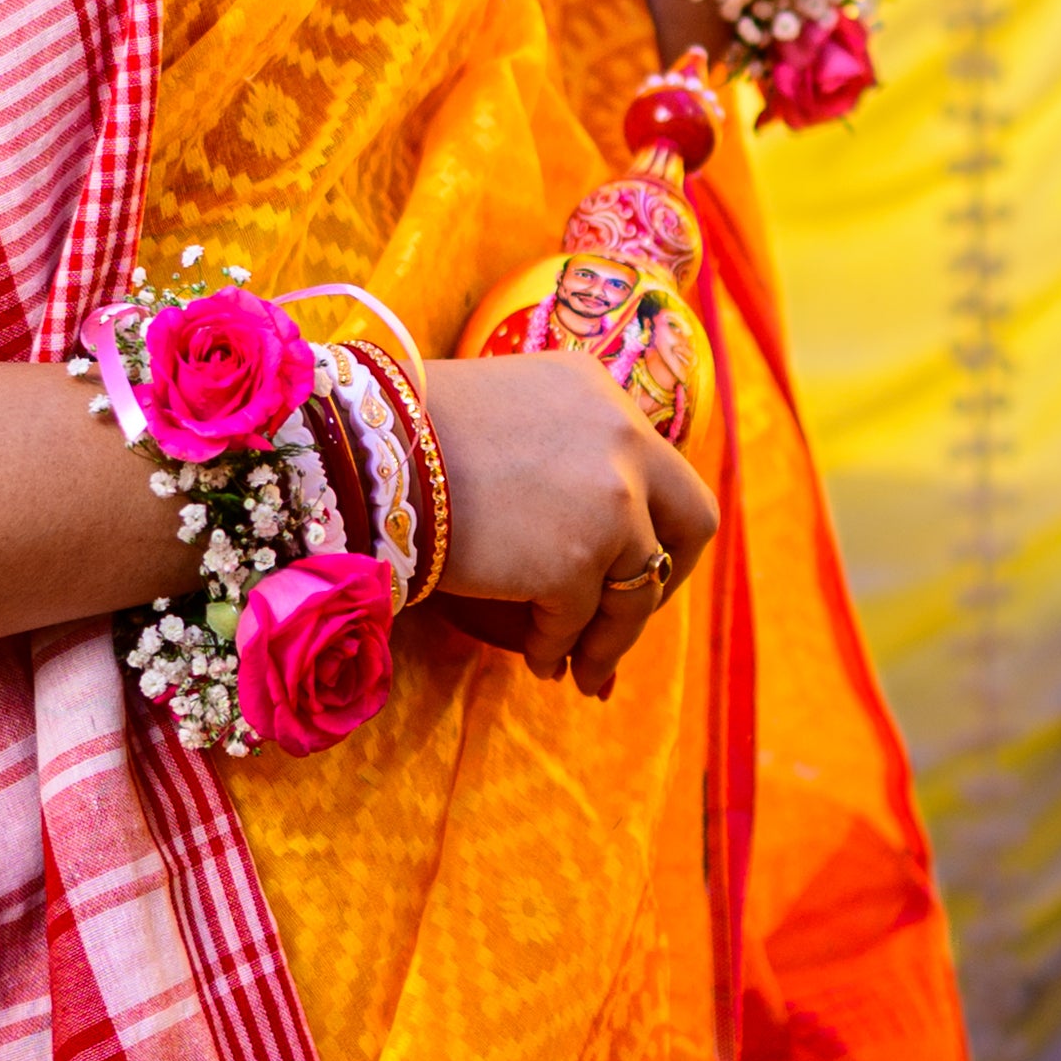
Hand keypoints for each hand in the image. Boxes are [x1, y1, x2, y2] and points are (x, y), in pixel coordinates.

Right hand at [427, 350, 718, 700]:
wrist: (368, 457)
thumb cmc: (414, 437)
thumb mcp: (512, 414)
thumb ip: (563, 452)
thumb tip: (587, 531)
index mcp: (602, 396)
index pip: (659, 469)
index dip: (651, 524)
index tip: (626, 563)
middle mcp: (623, 441)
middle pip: (693, 521)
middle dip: (668, 578)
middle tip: (628, 617)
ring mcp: (608, 503)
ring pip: (640, 590)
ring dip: (609, 637)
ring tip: (573, 665)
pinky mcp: (575, 561)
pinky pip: (579, 625)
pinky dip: (558, 647)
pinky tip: (533, 658)